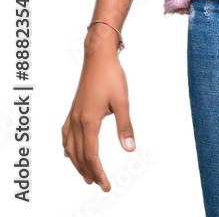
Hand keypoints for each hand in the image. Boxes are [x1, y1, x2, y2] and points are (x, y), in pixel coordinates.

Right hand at [61, 44, 135, 191]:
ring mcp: (74, 114)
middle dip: (88, 171)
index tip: (105, 185)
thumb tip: (129, 148)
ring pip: (70, 146)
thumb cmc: (110, 75)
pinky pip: (66, 133)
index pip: (91, 155)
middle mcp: (77, 120)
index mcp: (88, 121)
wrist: (98, 56)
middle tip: (98, 184)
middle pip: (79, 154)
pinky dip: (67, 146)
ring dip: (77, 162)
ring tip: (85, 173)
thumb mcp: (122, 101)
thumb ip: (125, 126)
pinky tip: (68, 151)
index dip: (98, 172)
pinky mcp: (74, 108)